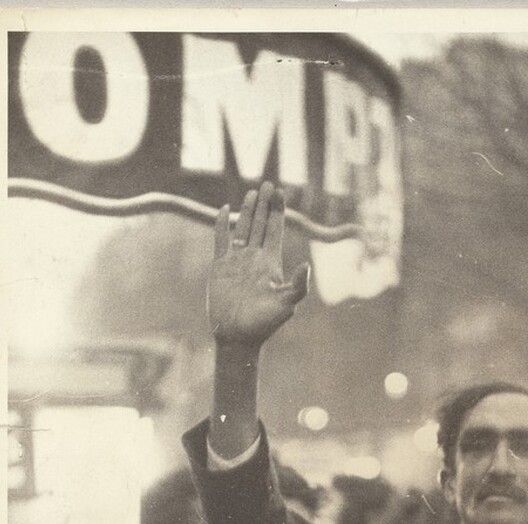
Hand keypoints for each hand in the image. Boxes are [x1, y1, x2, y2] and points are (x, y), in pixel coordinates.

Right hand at [208, 181, 309, 350]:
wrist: (238, 335)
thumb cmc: (264, 323)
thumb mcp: (285, 304)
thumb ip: (297, 286)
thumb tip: (307, 266)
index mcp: (270, 263)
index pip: (275, 230)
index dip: (277, 211)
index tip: (280, 191)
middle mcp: (254, 258)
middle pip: (260, 224)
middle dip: (265, 205)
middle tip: (268, 183)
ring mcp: (237, 261)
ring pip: (242, 228)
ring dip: (247, 211)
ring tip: (253, 192)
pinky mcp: (220, 266)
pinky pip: (221, 240)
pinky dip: (222, 225)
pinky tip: (225, 210)